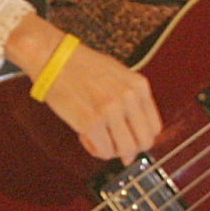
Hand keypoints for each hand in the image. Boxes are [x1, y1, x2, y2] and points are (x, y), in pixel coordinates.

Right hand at [39, 42, 162, 163]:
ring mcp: (110, 110)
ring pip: (126, 150)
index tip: (129, 139)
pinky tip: (86, 137)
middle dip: (130, 149)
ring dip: (112, 151)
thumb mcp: (119, 78)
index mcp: (139, 86)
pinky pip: (104, 151)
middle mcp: (129, 98)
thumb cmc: (83, 68)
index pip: (155, 127)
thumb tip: (132, 150)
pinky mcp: (90, 121)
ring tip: (98, 138)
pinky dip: (96, 150)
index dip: (142, 139)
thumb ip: (130, 108)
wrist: (54, 59)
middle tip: (114, 144)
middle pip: (144, 142)